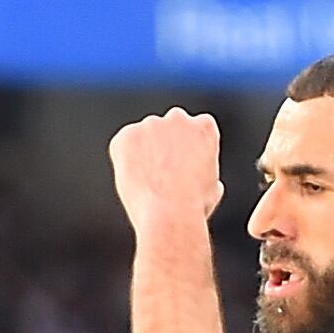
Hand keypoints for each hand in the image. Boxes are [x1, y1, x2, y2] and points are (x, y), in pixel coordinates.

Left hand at [108, 108, 222, 235]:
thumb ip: (207, 175)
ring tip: (148, 184)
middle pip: (168, 127)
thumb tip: (211, 183)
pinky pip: (121, 145)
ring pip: (143, 137)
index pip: (195, 127)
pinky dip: (124, 160)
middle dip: (164, 145)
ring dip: (142, 153)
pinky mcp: (128, 135)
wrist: (170, 214)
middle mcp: (178, 118)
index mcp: (205, 127)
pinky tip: (134, 181)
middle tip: (161, 175)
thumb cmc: (194, 207)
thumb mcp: (212, 190)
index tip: (183, 165)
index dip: (187, 148)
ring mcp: (151, 124)